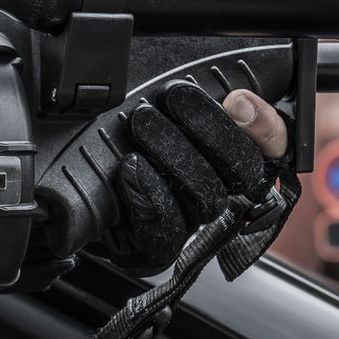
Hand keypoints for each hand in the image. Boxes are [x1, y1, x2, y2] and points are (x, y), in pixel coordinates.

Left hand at [101, 86, 288, 273]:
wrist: (64, 178)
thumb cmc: (115, 129)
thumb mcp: (159, 101)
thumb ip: (210, 91)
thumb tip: (240, 101)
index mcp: (229, 152)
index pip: (275, 145)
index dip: (266, 127)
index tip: (237, 99)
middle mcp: (217, 190)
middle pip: (244, 173)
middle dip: (209, 129)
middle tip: (171, 96)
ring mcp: (187, 221)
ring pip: (209, 199)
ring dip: (174, 154)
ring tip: (141, 122)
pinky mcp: (153, 247)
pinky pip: (167, 231)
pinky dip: (149, 194)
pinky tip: (131, 166)